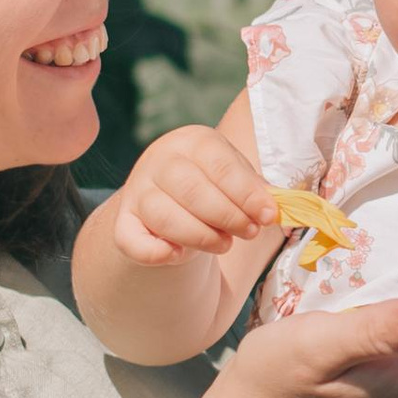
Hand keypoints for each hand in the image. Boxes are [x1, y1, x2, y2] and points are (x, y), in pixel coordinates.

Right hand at [108, 125, 277, 268]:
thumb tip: (274, 210)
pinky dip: (157, 253)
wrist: (170, 197)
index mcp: (192, 142)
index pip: (221, 166)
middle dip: (228, 217)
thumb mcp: (235, 177)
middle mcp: (159, 160)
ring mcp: (137, 191)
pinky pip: (131, 241)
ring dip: (201, 237)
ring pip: (166, 218)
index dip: (248, 195)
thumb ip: (255, 191)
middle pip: (193, 191)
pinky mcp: (123, 221)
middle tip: (249, 233)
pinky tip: (179, 255)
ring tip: (224, 244)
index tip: (268, 216)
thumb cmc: (212, 185)